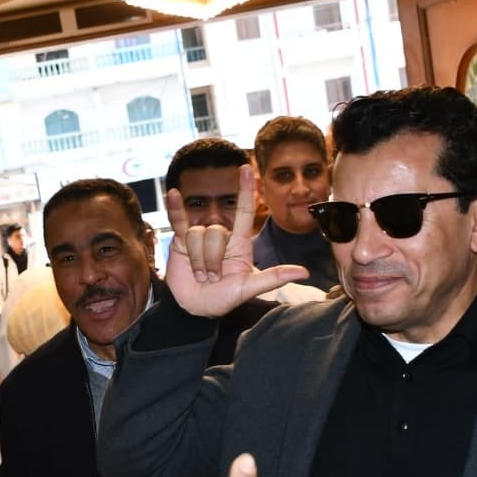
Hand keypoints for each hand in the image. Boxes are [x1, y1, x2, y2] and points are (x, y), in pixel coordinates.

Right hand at [164, 165, 309, 317]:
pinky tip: (172, 193)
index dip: (245, 190)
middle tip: (212, 278)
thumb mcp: (248, 289)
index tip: (246, 168)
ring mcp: (200, 237)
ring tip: (199, 275)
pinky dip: (175, 208)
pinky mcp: (181, 242)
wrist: (195, 309)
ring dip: (197, 260)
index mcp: (239, 243)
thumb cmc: (223, 299)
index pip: (243, 211)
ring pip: (198, 234)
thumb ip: (273, 277)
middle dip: (212, 259)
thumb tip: (304, 272)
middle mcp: (220, 237)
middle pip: (216, 232)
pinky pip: (179, 221)